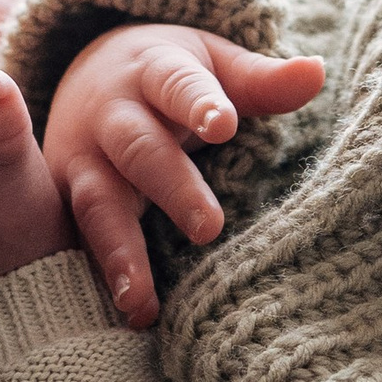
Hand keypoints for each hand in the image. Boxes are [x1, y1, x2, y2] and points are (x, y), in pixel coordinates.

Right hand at [44, 22, 324, 325]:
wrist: (86, 70)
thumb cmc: (170, 78)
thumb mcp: (213, 66)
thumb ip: (261, 80)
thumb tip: (316, 72)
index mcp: (155, 72)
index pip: (177, 84)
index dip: (199, 104)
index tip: (224, 125)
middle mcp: (112, 115)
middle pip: (139, 149)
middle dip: (171, 187)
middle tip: (210, 229)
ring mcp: (83, 160)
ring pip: (97, 203)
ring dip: (117, 252)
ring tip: (139, 301)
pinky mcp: (65, 201)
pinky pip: (76, 240)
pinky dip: (95, 277)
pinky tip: (121, 316)